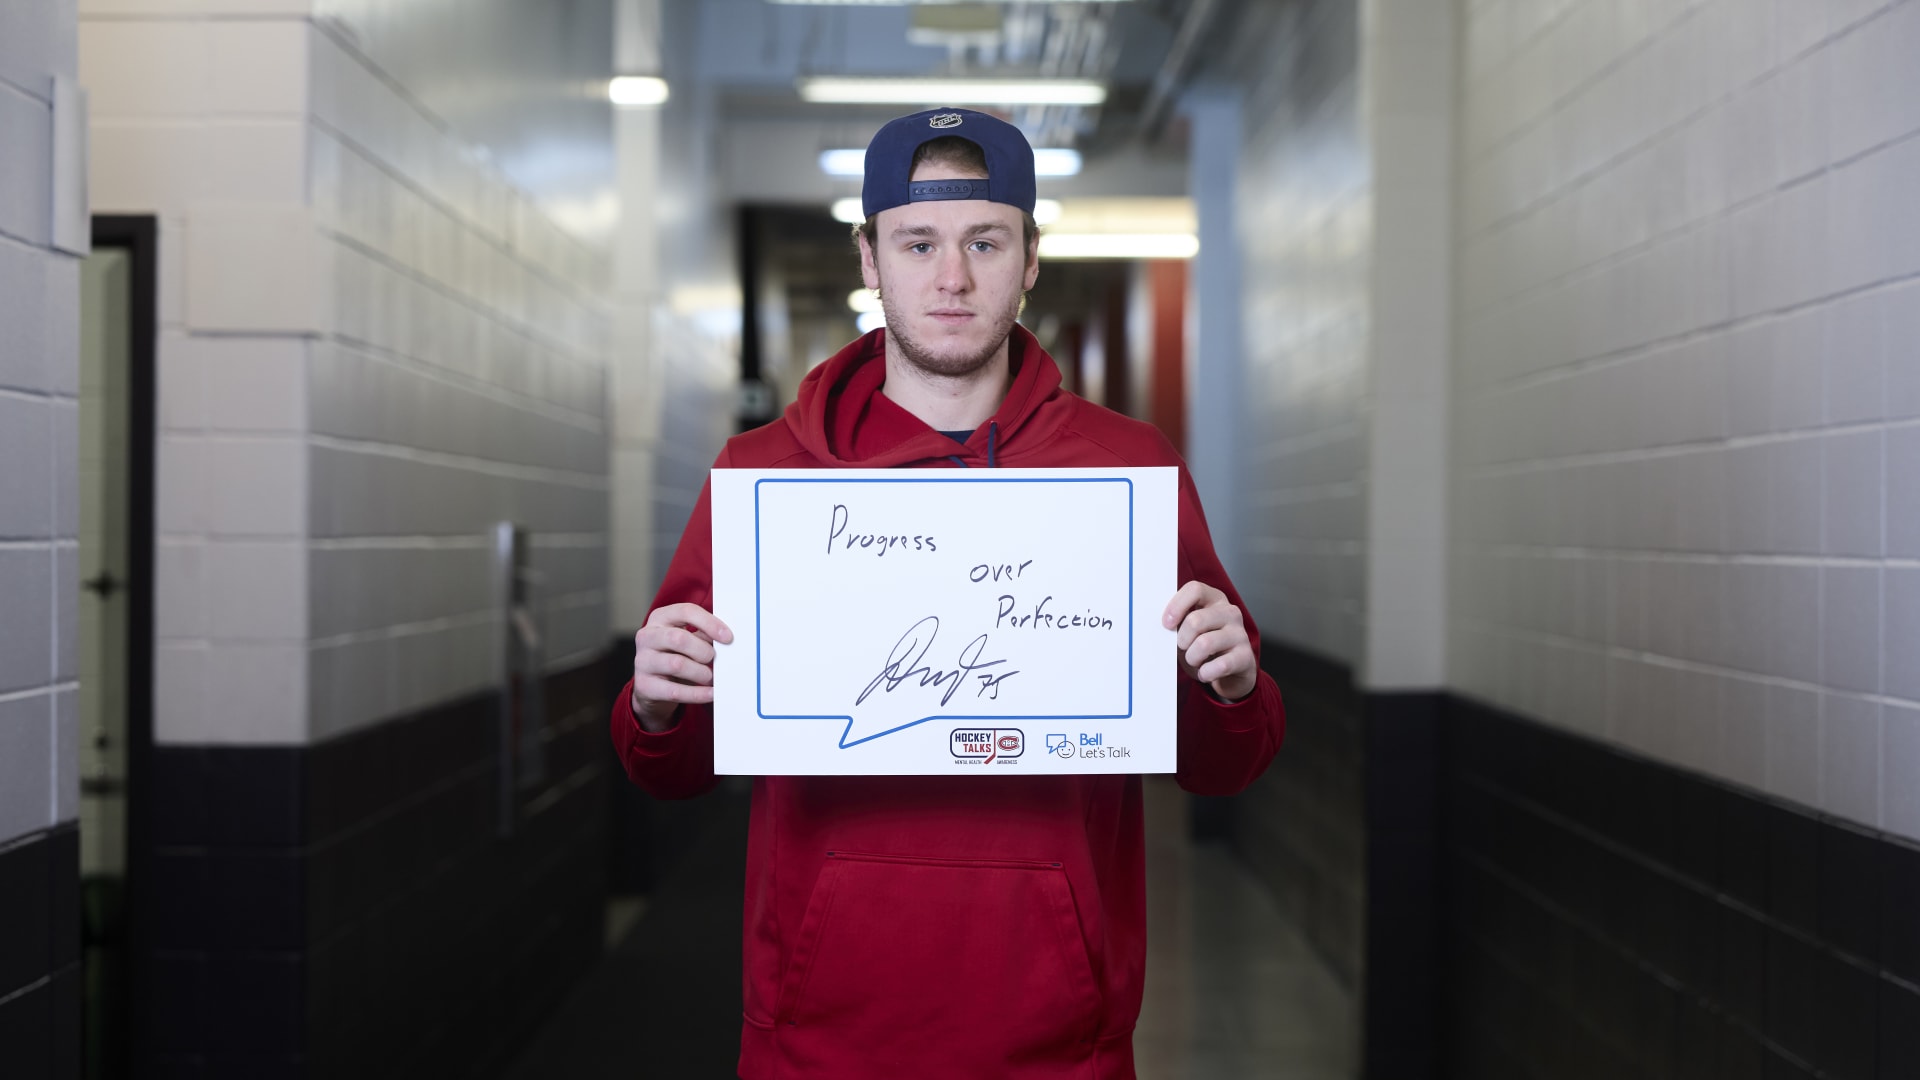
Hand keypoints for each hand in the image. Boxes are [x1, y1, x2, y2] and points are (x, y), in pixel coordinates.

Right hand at [631, 603, 733, 733]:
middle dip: (703, 651)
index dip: (709, 624)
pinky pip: (675, 691)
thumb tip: (725, 638)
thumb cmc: (674, 656)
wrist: (652, 687)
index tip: (727, 637)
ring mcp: (642, 661)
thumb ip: (703, 635)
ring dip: (700, 672)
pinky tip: (710, 693)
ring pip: (677, 664)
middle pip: (678, 638)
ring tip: (708, 676)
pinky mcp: (644, 686)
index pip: (686, 612)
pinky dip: (697, 694)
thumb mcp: (688, 640)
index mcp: (660, 618)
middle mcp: (647, 636)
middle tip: (712, 659)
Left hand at [1163, 581, 1256, 703]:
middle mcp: (1230, 613)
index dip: (1176, 606)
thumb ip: (1178, 621)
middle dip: (1182, 640)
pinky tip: (1206, 673)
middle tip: (1183, 648)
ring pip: (1204, 644)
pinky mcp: (1245, 656)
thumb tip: (1162, 625)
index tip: (1166, 624)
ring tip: (1195, 661)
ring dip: (1192, 658)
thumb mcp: (1190, 630)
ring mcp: (1240, 634)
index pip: (1195, 589)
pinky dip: (1206, 673)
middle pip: (1195, 620)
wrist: (1232, 672)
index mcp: (1214, 600)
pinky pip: (1219, 665)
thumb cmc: (1205, 647)